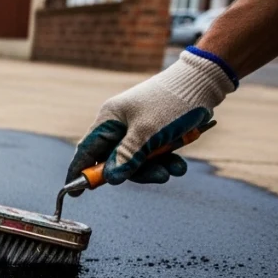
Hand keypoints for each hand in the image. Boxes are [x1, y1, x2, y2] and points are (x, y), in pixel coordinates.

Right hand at [65, 48, 237, 192]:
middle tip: (158, 177)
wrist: (202, 83)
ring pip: (137, 161)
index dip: (80, 172)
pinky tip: (180, 164)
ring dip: (156, 168)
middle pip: (115, 161)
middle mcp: (120, 125)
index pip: (87, 150)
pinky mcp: (155, 133)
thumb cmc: (170, 103)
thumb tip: (110, 178)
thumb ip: (127, 157)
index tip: (74, 194)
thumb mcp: (147, 132)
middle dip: (136, 172)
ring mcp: (138, 129)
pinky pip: (153, 155)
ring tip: (176, 169)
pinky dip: (166, 161)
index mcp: (109, 119)